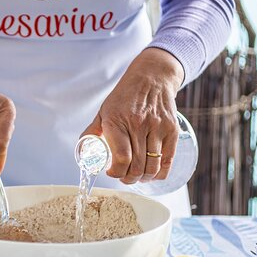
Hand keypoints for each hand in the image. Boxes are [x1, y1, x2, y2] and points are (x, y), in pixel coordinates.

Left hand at [82, 48, 183, 183]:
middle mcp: (138, 124)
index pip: (121, 158)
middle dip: (128, 179)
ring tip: (137, 176)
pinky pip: (167, 161)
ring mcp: (157, 127)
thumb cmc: (125, 97)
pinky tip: (152, 172)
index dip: (116, 173)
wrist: (152, 78)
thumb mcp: (104, 111)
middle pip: (137, 167)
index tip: (112, 172)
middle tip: (124, 177)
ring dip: (143, 178)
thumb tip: (84, 152)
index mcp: (117, 121)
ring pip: (152, 167)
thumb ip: (93, 132)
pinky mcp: (172, 130)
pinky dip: (159, 173)